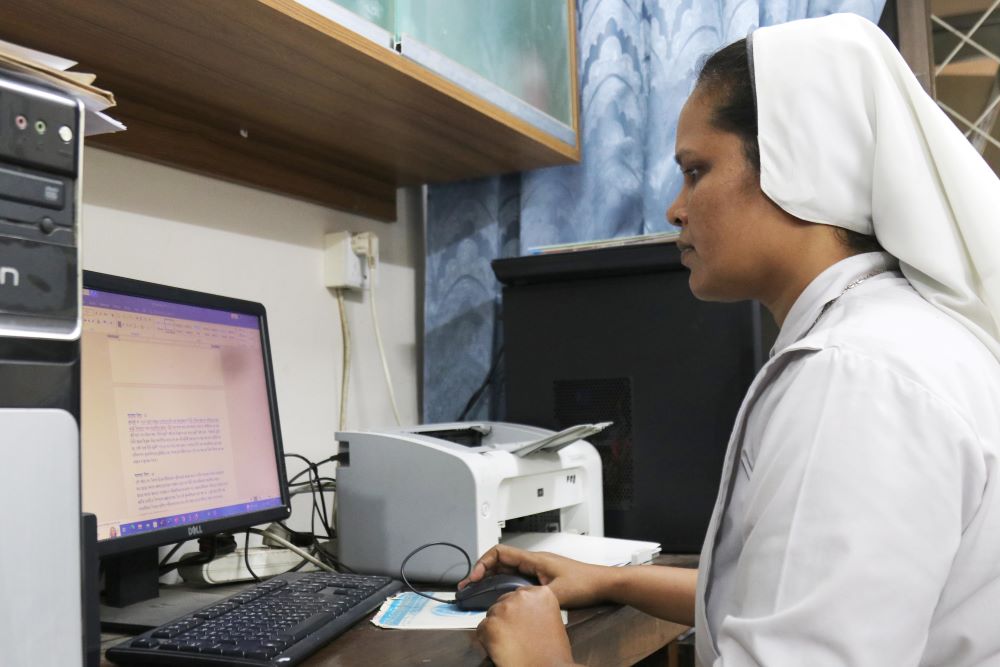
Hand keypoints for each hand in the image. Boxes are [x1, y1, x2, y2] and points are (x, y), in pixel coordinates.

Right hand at [459, 544, 615, 607]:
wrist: (603, 583)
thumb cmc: (586, 582)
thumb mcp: (557, 593)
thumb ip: (535, 597)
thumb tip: (514, 602)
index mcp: (534, 559)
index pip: (500, 553)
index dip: (483, 563)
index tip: (475, 577)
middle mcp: (533, 561)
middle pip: (499, 561)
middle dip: (481, 571)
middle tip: (469, 586)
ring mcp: (537, 569)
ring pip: (506, 569)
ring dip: (491, 577)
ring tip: (478, 590)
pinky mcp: (541, 577)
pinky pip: (515, 577)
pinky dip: (503, 583)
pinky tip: (499, 595)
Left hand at [477, 585, 576, 666]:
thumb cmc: (553, 651)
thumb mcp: (552, 619)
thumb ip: (536, 608)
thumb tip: (522, 610)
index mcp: (540, 593)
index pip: (520, 594)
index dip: (519, 611)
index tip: (521, 621)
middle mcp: (522, 596)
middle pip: (504, 602)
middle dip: (507, 617)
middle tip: (515, 634)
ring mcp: (505, 609)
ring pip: (492, 614)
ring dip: (497, 627)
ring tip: (509, 643)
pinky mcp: (491, 624)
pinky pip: (482, 629)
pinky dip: (487, 639)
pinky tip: (500, 649)